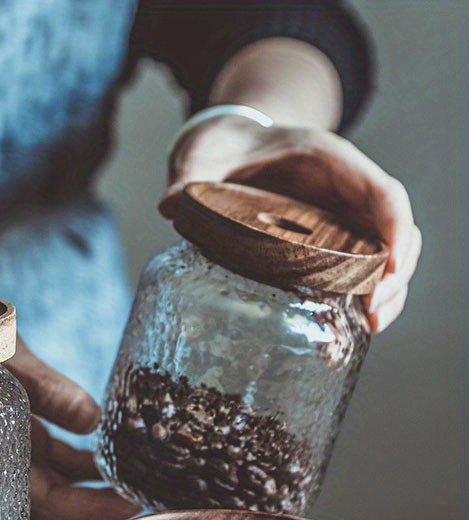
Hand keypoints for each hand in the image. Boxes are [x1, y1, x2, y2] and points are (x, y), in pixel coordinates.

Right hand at [6, 338, 139, 519]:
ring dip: (100, 488)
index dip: (95, 511)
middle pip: (59, 515)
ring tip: (142, 476)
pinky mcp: (19, 439)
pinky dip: (88, 465)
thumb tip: (91, 420)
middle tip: (151, 496)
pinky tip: (118, 454)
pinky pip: (58, 465)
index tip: (134, 501)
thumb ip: (43, 387)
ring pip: (61, 492)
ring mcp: (9, 457)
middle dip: (104, 510)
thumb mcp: (0, 353)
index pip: (51, 510)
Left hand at [159, 117, 420, 331]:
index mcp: (327, 160)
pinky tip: (354, 325)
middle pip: (393, 228)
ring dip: (388, 290)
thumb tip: (170, 204)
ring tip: (371, 329)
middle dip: (396, 272)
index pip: (380, 191)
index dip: (394, 229)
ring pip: (386, 250)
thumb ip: (188, 175)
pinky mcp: (330, 238)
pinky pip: (361, 264)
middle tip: (375, 317)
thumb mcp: (203, 154)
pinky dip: (364, 293)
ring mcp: (341, 215)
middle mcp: (344, 188)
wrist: (229, 143)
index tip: (390, 269)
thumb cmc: (224, 146)